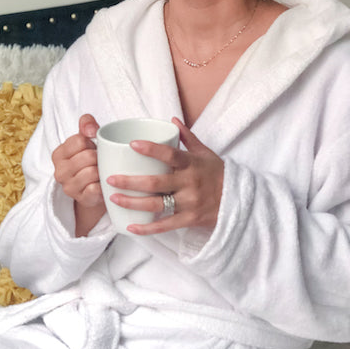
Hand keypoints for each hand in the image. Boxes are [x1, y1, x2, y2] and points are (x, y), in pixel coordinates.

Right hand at [52, 114, 105, 234]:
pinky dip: (103, 185)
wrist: (94, 191)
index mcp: (58, 154)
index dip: (92, 143)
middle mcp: (59, 171)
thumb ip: (86, 125)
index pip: (80, 140)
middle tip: (102, 161)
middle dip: (99, 157)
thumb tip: (91, 129)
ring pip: (92, 172)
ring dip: (103, 171)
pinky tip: (104, 183)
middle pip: (88, 156)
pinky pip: (96, 188)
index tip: (93, 149)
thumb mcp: (86, 141)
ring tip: (103, 171)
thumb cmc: (90, 162)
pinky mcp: (81, 199)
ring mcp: (69, 187)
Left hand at [106, 118, 223, 234]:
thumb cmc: (218, 174)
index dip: (151, 149)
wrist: (239, 200)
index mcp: (192, 164)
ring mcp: (189, 203)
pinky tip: (131, 227)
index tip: (132, 144)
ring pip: (156, 204)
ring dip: (132, 202)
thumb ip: (188, 138)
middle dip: (130, 182)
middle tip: (110, 179)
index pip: (170, 155)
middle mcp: (189, 183)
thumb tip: (172, 120)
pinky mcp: (189, 219)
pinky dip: (147, 228)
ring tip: (114, 198)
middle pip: (156, 183)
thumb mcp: (206, 154)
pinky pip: (165, 225)